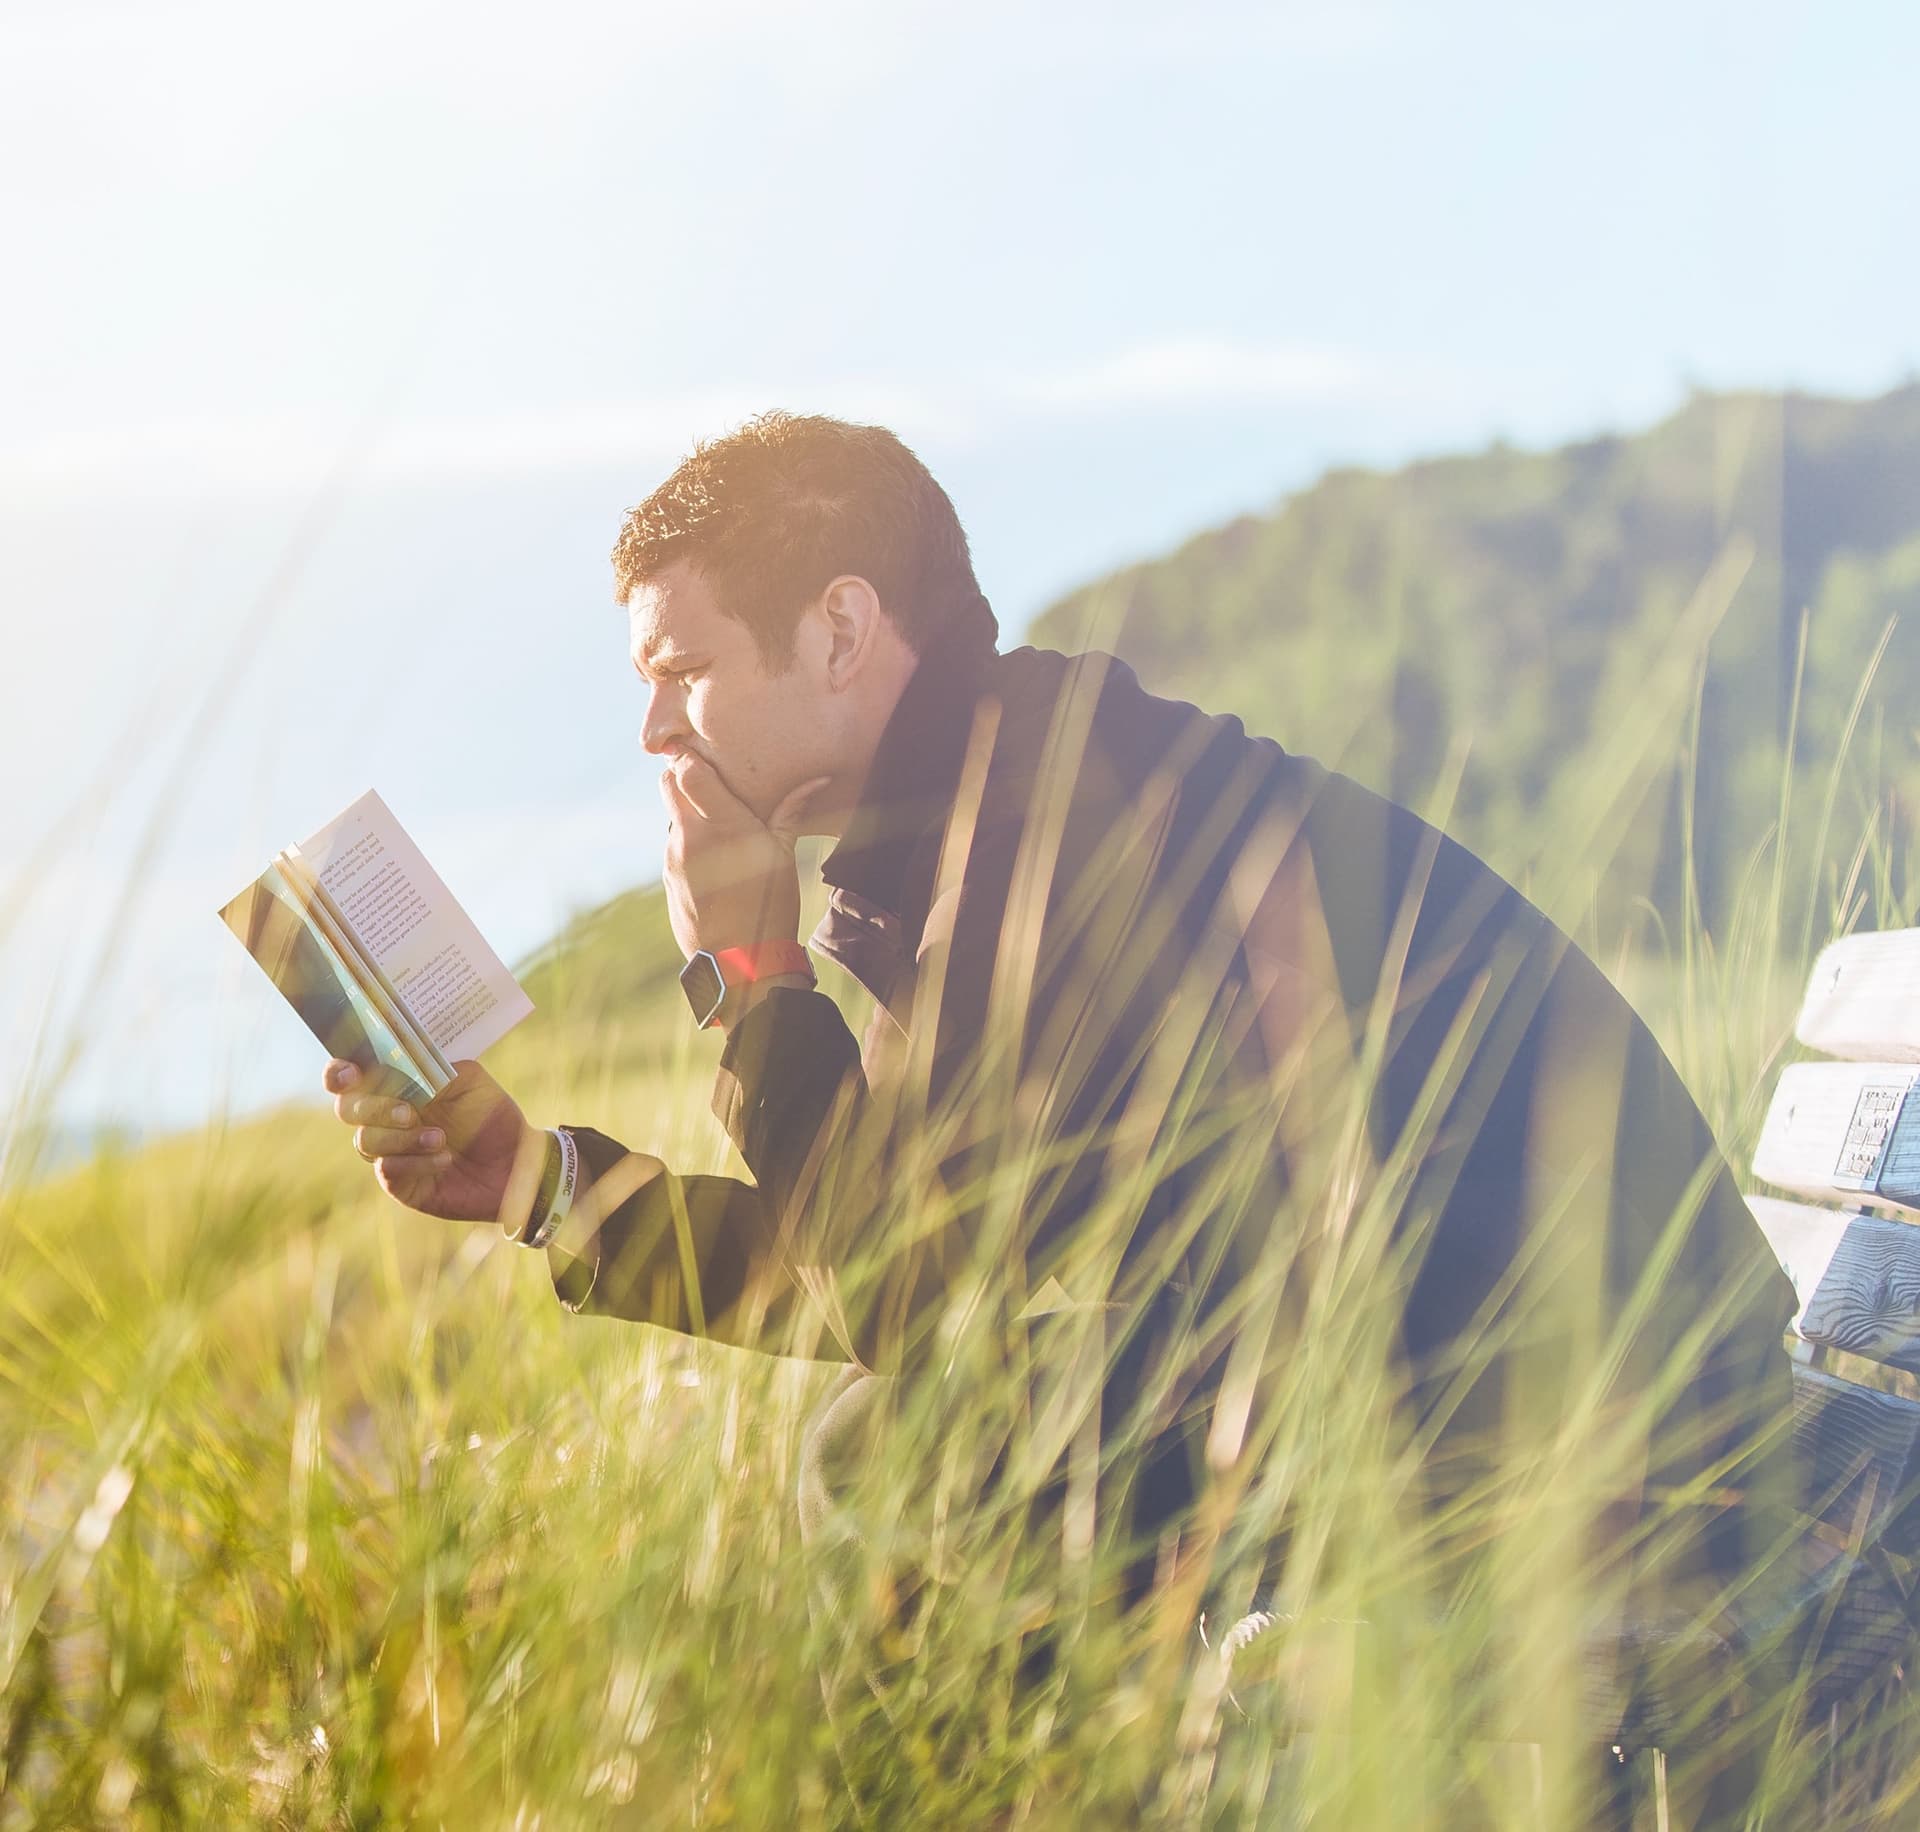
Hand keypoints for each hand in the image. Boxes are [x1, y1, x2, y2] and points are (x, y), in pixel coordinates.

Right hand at [324, 1056, 532, 1222]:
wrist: (517, 1163)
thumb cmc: (492, 1117)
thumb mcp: (471, 1081)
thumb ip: (435, 1067)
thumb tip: (403, 1064)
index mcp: (397, 1087)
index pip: (350, 1077)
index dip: (338, 1073)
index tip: (350, 1072)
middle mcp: (385, 1119)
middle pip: (347, 1109)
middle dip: (374, 1108)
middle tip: (409, 1113)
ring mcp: (390, 1152)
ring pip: (365, 1141)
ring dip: (401, 1138)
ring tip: (440, 1138)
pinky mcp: (399, 1183)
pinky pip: (387, 1170)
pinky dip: (415, 1162)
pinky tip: (444, 1159)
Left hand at [660, 758, 827, 959]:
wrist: (740, 963)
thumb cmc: (770, 907)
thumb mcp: (785, 856)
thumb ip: (791, 812)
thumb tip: (817, 780)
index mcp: (722, 823)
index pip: (687, 771)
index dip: (691, 756)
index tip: (704, 752)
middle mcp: (690, 836)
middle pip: (669, 785)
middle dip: (684, 777)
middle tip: (710, 781)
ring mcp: (674, 858)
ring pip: (672, 816)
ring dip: (688, 812)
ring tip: (719, 824)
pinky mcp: (668, 879)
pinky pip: (674, 846)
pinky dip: (688, 842)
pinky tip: (714, 859)